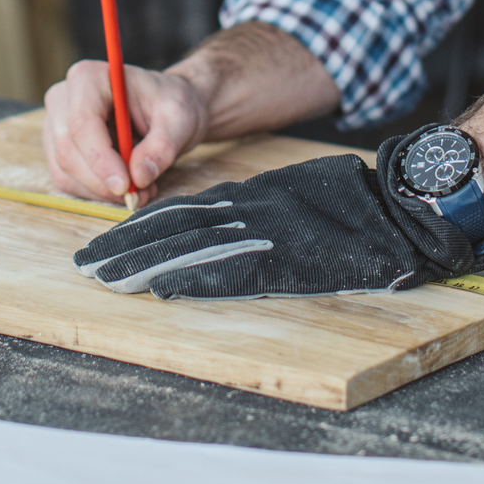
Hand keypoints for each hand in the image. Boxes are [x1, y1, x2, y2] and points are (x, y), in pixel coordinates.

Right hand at [43, 59, 207, 205]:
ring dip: (101, 191)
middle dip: (102, 181)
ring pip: (64, 170)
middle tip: (139, 194)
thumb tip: (139, 176)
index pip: (82, 122)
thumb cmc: (170, 104)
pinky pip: (67, 180)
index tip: (125, 185)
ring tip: (140, 189)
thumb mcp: (179, 118)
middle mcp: (64, 97)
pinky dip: (95, 192)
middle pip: (67, 149)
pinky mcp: (57, 148)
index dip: (100, 158)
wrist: (165, 108)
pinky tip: (125, 185)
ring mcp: (56, 123)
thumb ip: (162, 145)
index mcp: (89, 78)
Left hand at [72, 137, 483, 299]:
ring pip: (189, 246)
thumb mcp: (289, 198)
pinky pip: (228, 266)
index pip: (182, 211)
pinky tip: (163, 285)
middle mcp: (247, 214)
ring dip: (143, 263)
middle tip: (88, 263)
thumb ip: (257, 214)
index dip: (141, 229)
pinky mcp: (280, 258)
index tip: (109, 244)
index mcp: (248, 201)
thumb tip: (226, 229)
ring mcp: (262, 236)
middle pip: (173, 228)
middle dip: (126, 247)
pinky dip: (192, 275)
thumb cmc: (347, 203)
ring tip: (106, 277)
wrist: (395, 206)